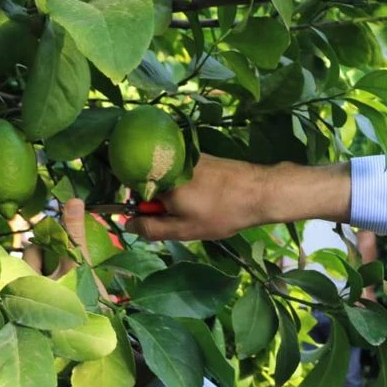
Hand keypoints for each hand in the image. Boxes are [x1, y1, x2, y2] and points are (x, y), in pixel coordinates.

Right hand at [126, 153, 351, 241]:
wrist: (260, 191)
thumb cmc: (222, 213)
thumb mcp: (184, 229)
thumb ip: (151, 228)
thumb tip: (126, 225)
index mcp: (161, 180)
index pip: (133, 194)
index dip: (142, 211)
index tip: (156, 222)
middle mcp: (169, 163)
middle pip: (151, 186)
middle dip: (161, 205)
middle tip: (185, 219)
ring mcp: (185, 157)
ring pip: (168, 181)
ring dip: (177, 197)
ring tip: (201, 209)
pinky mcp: (200, 156)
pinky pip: (182, 175)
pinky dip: (189, 188)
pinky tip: (209, 199)